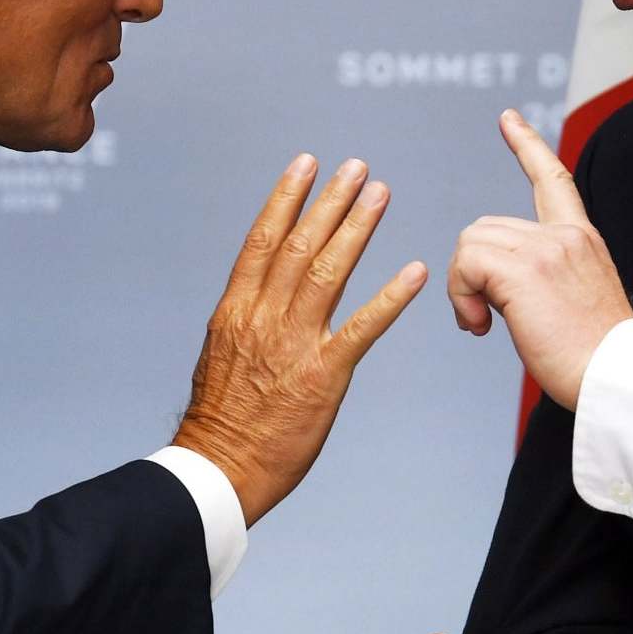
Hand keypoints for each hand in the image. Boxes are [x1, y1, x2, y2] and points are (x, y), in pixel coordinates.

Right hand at [174, 154, 426, 524]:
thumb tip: (258, 293)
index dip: (287, 198)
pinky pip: (362, 328)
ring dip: (357, 228)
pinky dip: (390, 297)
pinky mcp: (322, 376)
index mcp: (236, 309)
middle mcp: (263, 317)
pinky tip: (414, 272)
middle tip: (357, 167)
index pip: (263, 240)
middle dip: (330, 201)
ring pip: (328, 271)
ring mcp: (293, 344)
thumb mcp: (221, 355)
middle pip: (299, 244)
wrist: (218, 469)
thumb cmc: (221, 420)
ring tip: (380, 194)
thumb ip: (244, 319)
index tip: (306, 164)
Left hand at [449, 110, 632, 410]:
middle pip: (485, 227)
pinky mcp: (523, 271)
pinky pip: (466, 265)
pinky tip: (480, 327)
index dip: (528, 146)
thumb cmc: (597, 357)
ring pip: (470, 243)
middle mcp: (564, 235)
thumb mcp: (579, 298)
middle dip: (473, 270)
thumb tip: (501, 286)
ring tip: (485, 324)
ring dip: (465, 287)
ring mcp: (545, 249)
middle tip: (484, 316)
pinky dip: (461, 296)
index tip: (508, 119)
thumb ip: (547, 276)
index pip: (553, 179)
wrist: (617, 377)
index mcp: (581, 238)